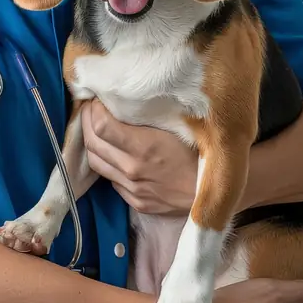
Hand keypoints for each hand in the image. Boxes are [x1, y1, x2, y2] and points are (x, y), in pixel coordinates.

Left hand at [81, 99, 196, 215]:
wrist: (216, 194)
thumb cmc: (201, 154)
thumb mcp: (177, 127)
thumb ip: (147, 118)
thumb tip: (124, 102)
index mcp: (144, 147)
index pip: (101, 126)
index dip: (94, 110)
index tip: (98, 99)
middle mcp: (133, 169)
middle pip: (92, 143)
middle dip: (87, 122)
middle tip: (91, 109)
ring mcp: (132, 189)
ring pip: (96, 163)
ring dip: (92, 143)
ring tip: (95, 128)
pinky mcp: (137, 202)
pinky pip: (111, 180)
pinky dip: (107, 163)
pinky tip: (113, 153)